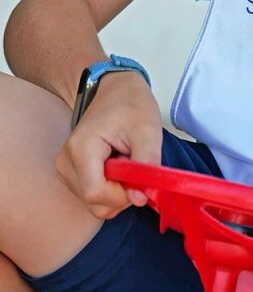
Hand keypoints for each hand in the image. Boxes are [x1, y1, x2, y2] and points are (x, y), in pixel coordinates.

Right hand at [55, 71, 162, 219]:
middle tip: (134, 165)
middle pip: (94, 202)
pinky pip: (93, 195)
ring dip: (117, 190)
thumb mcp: (148, 130)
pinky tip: (116, 165)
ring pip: (94, 202)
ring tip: (125, 160)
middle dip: (122, 193)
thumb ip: (146, 165)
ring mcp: (65, 169)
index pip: (95, 194)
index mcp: (81, 148)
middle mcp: (66, 162)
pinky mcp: (70, 173)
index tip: (140, 179)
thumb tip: (139, 199)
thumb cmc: (132, 105)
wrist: (115, 89)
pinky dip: (110, 187)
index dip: (122, 195)